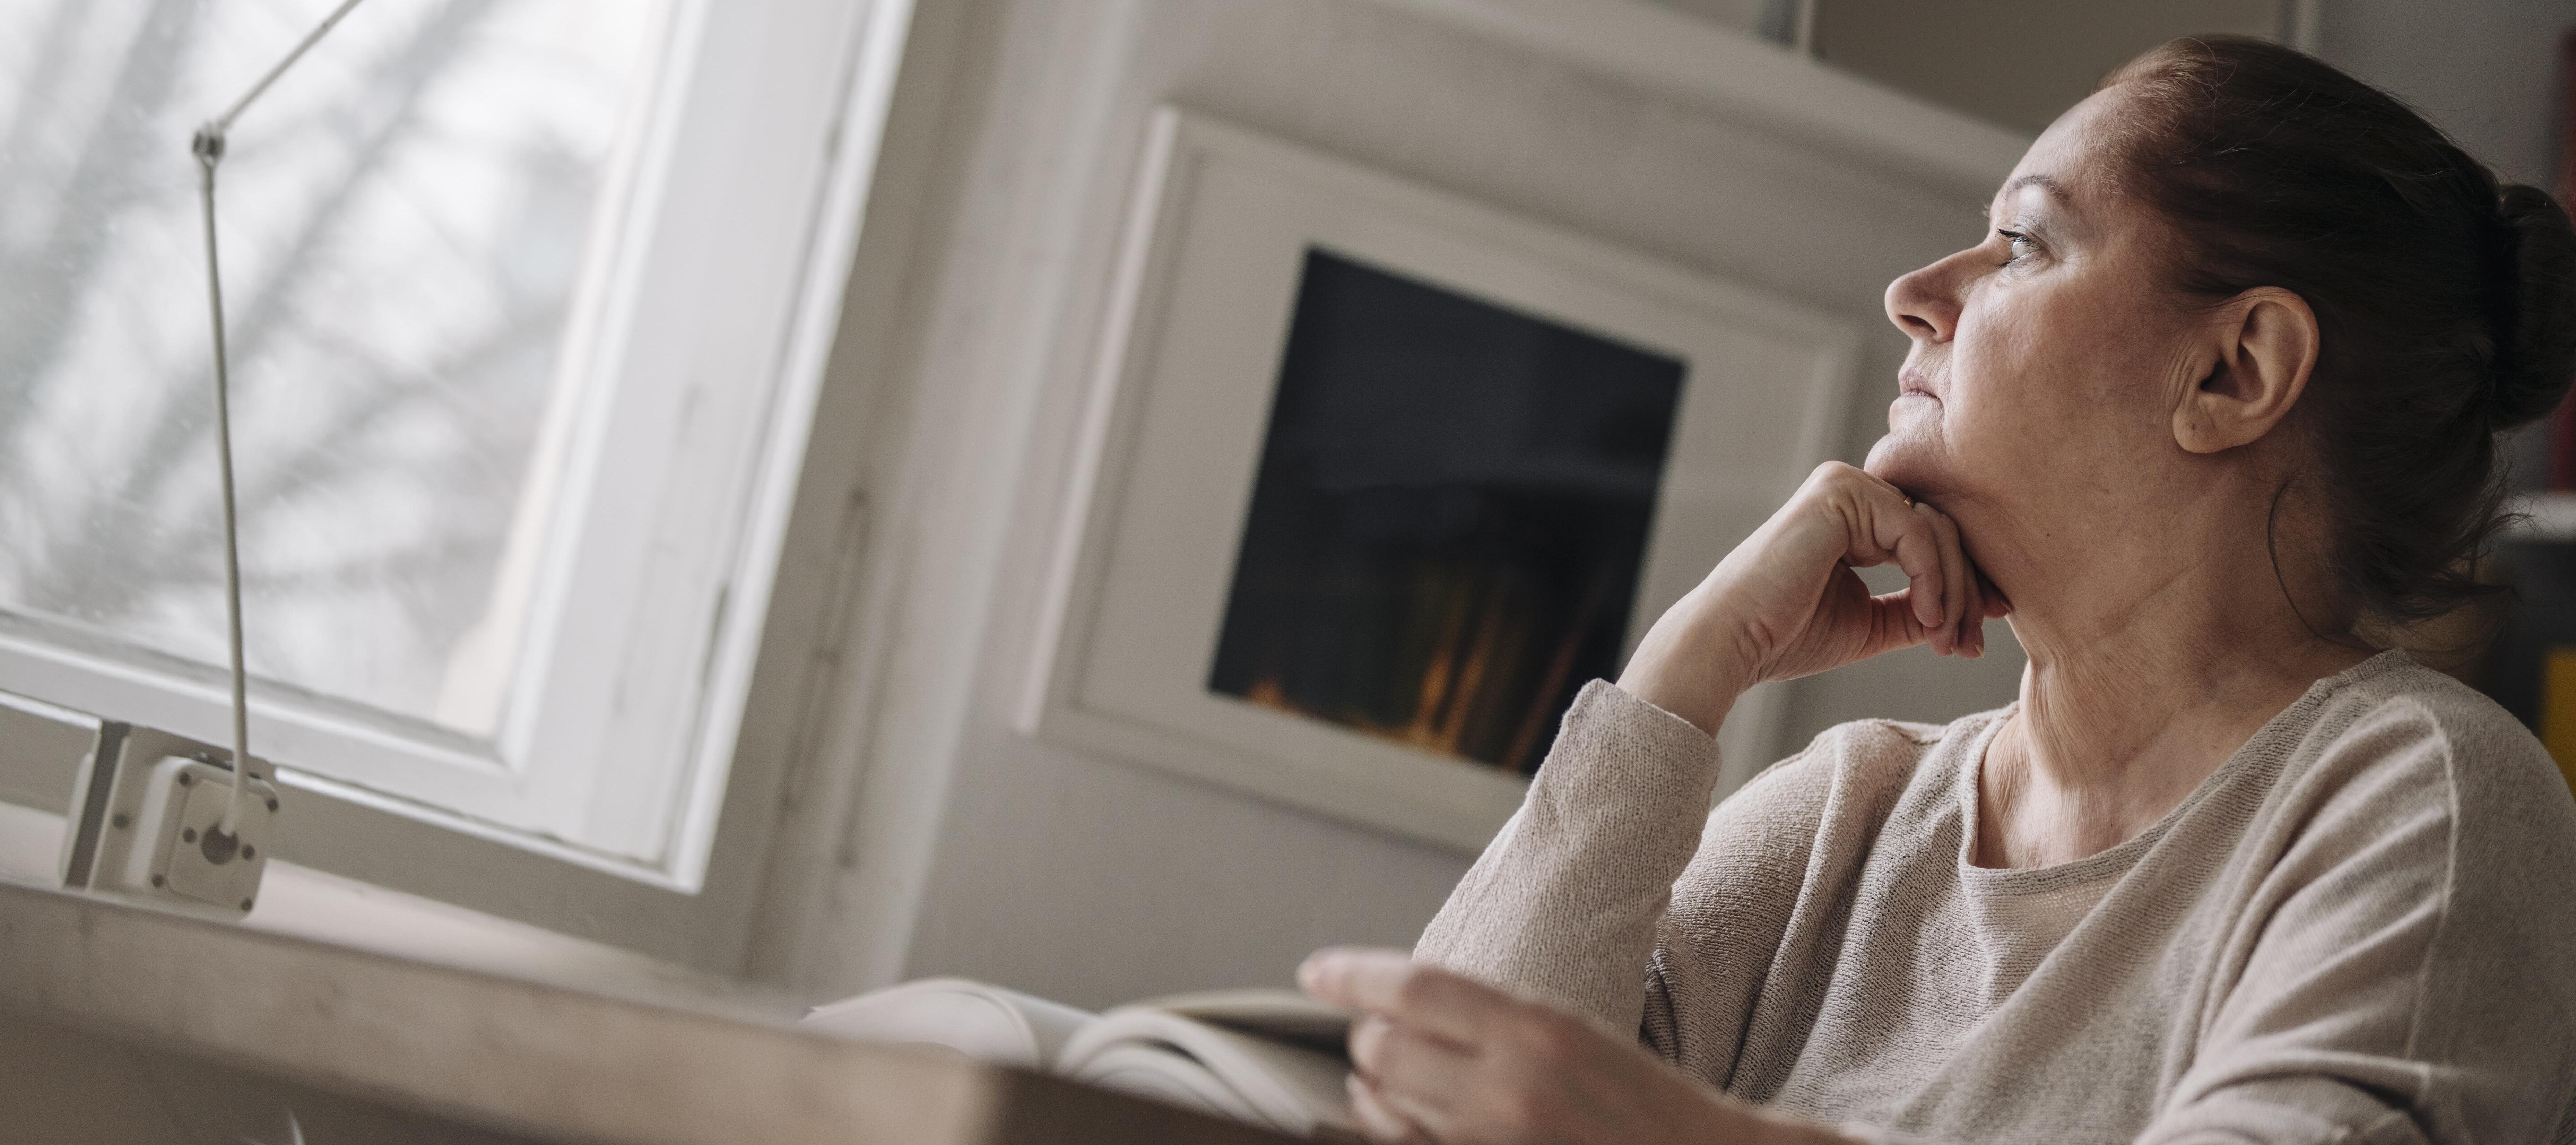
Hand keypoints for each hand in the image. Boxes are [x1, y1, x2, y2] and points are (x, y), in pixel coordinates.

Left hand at [1299, 949, 1852, 1144]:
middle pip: (1383, 1048)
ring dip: (1370, 1085)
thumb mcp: (1574, 1035)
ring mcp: (1494, 1142)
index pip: (1414, 988)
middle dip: (1367, 1037)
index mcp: (1537, 1030)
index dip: (1353, 976)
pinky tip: (1390, 1117)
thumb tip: (1404, 1008)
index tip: (1315, 971)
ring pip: (1382, 1104)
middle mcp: (1508, 1087)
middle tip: (1375, 1032)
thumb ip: (1495, 1022)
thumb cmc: (1640, 1101)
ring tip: (1376, 1075)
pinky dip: (1387, 1127)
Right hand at [1618, 461, 2005, 733]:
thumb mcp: (1871, 623)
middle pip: (1943, 530)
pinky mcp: (1841, 491)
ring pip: (1937, 529)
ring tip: (1945, 639)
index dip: (1963, 587)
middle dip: (1966, 592)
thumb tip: (1972, 612)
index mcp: (1857, 517)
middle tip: (1970, 644)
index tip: (1976, 638)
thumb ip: (1916, 609)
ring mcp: (1846, 485)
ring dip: (1953, 591)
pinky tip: (1926, 617)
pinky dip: (1932, 578)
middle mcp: (1854, 491)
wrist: (1735, 641)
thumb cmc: (1787, 637)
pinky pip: (1916, 531)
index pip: (1933, 540)